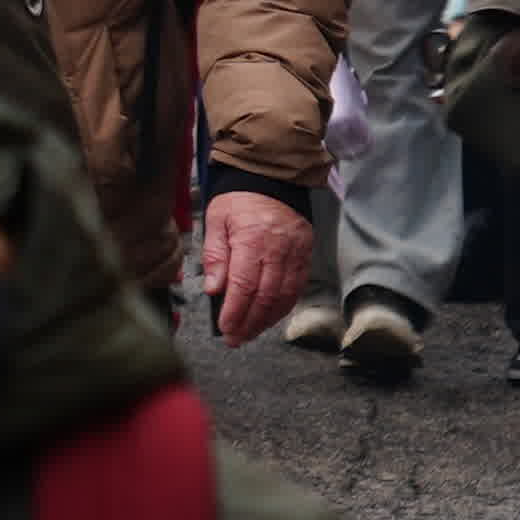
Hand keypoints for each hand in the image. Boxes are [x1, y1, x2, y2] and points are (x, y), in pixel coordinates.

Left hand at [196, 185, 316, 342]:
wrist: (272, 180)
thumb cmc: (238, 201)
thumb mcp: (216, 221)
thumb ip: (215, 256)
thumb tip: (214, 290)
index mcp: (251, 240)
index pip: (244, 285)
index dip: (235, 312)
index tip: (225, 329)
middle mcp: (278, 250)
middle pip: (266, 296)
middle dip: (250, 322)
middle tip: (236, 339)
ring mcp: (296, 254)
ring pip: (284, 296)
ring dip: (267, 320)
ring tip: (250, 333)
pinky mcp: (306, 256)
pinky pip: (297, 288)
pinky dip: (283, 307)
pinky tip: (270, 318)